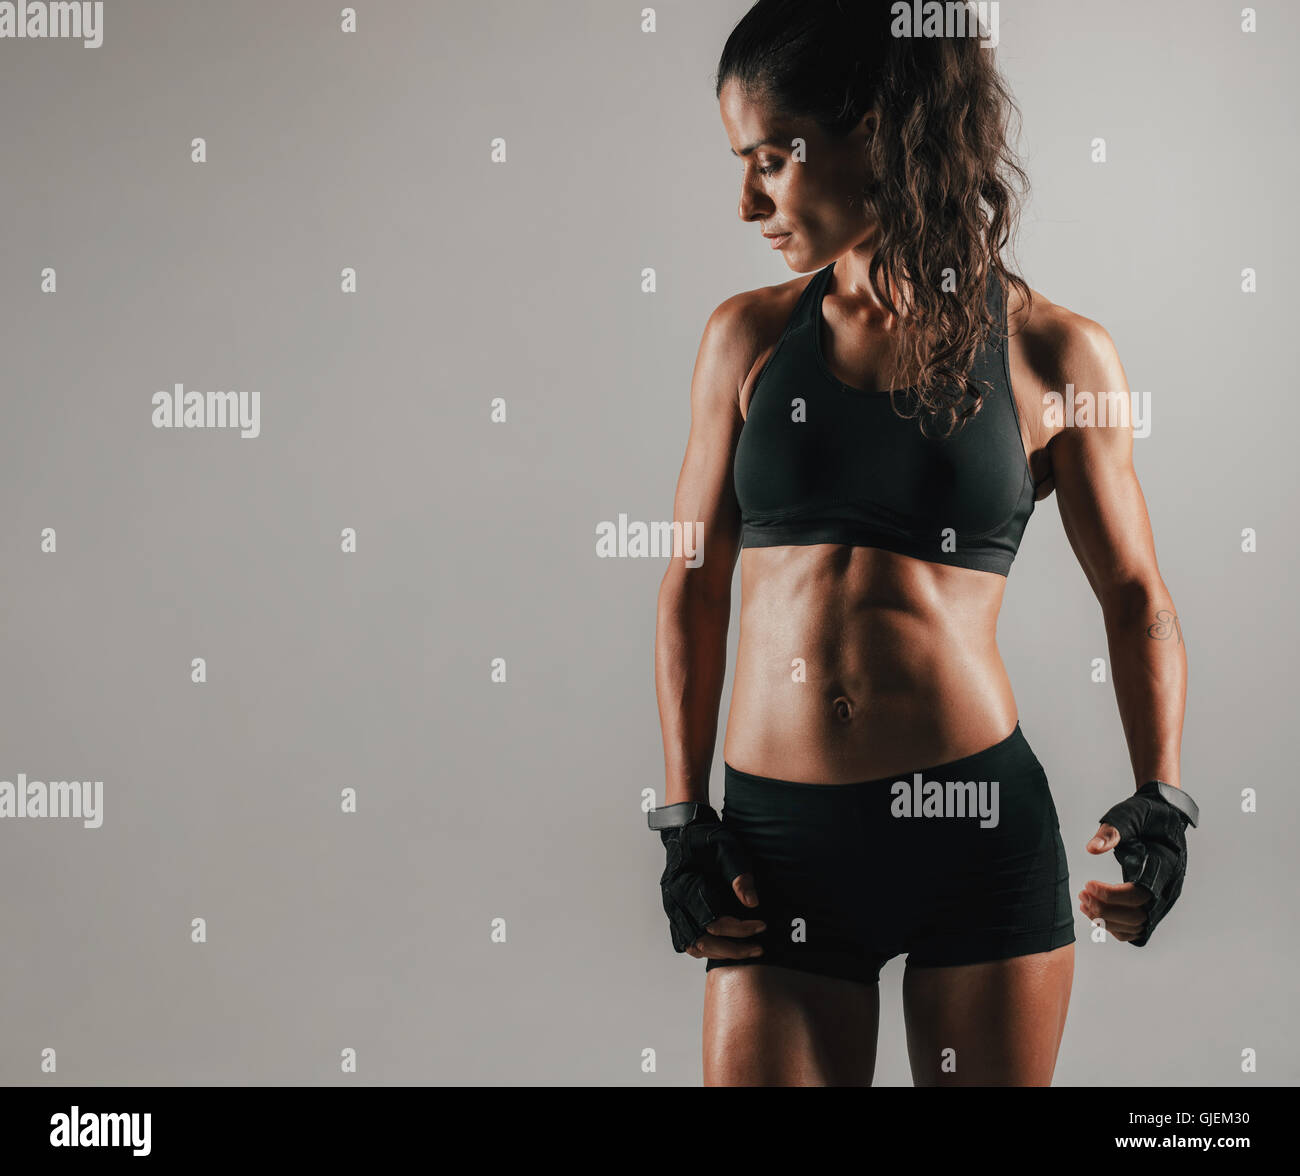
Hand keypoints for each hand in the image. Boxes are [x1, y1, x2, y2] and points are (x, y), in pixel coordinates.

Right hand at [656, 811, 765, 956]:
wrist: (685, 832)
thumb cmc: (705, 838)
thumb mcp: (727, 848)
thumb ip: (739, 875)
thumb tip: (752, 903)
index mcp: (686, 886)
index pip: (714, 922)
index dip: (740, 929)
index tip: (761, 925)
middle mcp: (675, 902)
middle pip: (702, 941)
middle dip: (733, 949)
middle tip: (758, 949)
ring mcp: (672, 909)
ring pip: (693, 946)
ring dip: (719, 952)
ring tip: (745, 951)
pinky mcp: (675, 913)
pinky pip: (686, 942)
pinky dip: (706, 948)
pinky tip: (725, 945)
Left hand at [1085, 781, 1197, 945]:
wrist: (1165, 814)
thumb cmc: (1145, 814)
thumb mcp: (1127, 815)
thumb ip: (1111, 832)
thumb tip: (1092, 849)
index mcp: (1165, 867)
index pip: (1138, 896)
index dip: (1110, 895)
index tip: (1087, 884)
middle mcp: (1168, 888)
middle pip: (1138, 918)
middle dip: (1105, 910)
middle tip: (1082, 894)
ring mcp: (1164, 897)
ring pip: (1137, 926)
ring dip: (1108, 920)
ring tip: (1084, 903)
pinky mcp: (1156, 901)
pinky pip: (1138, 926)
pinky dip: (1116, 925)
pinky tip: (1095, 911)